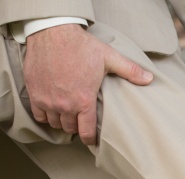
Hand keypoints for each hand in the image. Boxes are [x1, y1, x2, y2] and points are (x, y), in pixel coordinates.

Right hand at [24, 24, 152, 144]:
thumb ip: (130, 70)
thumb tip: (150, 79)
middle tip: (81, 121)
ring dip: (61, 121)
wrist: (52, 32)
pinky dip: (45, 115)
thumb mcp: (109, 57)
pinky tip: (51, 110)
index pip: (86, 132)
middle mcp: (65, 104)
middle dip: (76, 127)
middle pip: (70, 128)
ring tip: (68, 115)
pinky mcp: (34, 93)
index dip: (90, 139)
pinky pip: (38, 115)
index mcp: (84, 100)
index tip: (92, 139)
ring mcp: (47, 100)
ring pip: (55, 123)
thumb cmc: (81, 45)